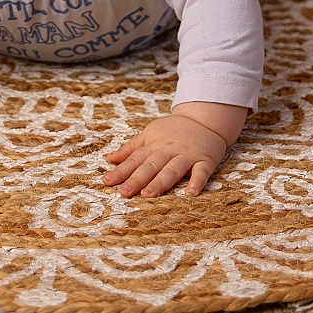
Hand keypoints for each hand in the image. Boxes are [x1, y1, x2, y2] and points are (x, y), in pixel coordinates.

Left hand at [101, 114, 228, 197]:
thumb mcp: (149, 134)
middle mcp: (168, 150)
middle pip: (151, 165)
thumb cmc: (174, 130)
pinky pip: (201, 172)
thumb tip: (109, 158)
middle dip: (137, 179)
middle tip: (124, 192)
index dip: (121, 171)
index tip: (107, 182)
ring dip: (160, 182)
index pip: (135, 159)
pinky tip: (191, 193)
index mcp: (154, 145)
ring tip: (148, 194)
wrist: (204, 118)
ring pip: (172, 169)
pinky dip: (197, 181)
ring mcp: (187, 155)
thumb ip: (130, 148)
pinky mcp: (205, 160)